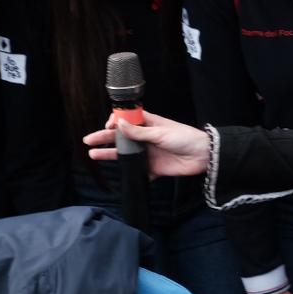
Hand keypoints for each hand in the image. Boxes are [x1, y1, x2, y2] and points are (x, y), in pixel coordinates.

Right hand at [83, 111, 210, 176]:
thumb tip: (119, 125)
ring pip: (125, 154)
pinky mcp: (152, 168)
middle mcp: (146, 138)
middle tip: (89, 140)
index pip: (127, 120)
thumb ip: (139, 131)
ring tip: (93, 154)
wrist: (203, 157)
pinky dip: (129, 172)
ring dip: (109, 154)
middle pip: (121, 137)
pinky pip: (138, 171)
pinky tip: (118, 173)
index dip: (115, 122)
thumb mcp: (161, 132)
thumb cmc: (186, 138)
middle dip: (104, 138)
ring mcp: (148, 153)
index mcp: (149, 123)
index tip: (108, 126)